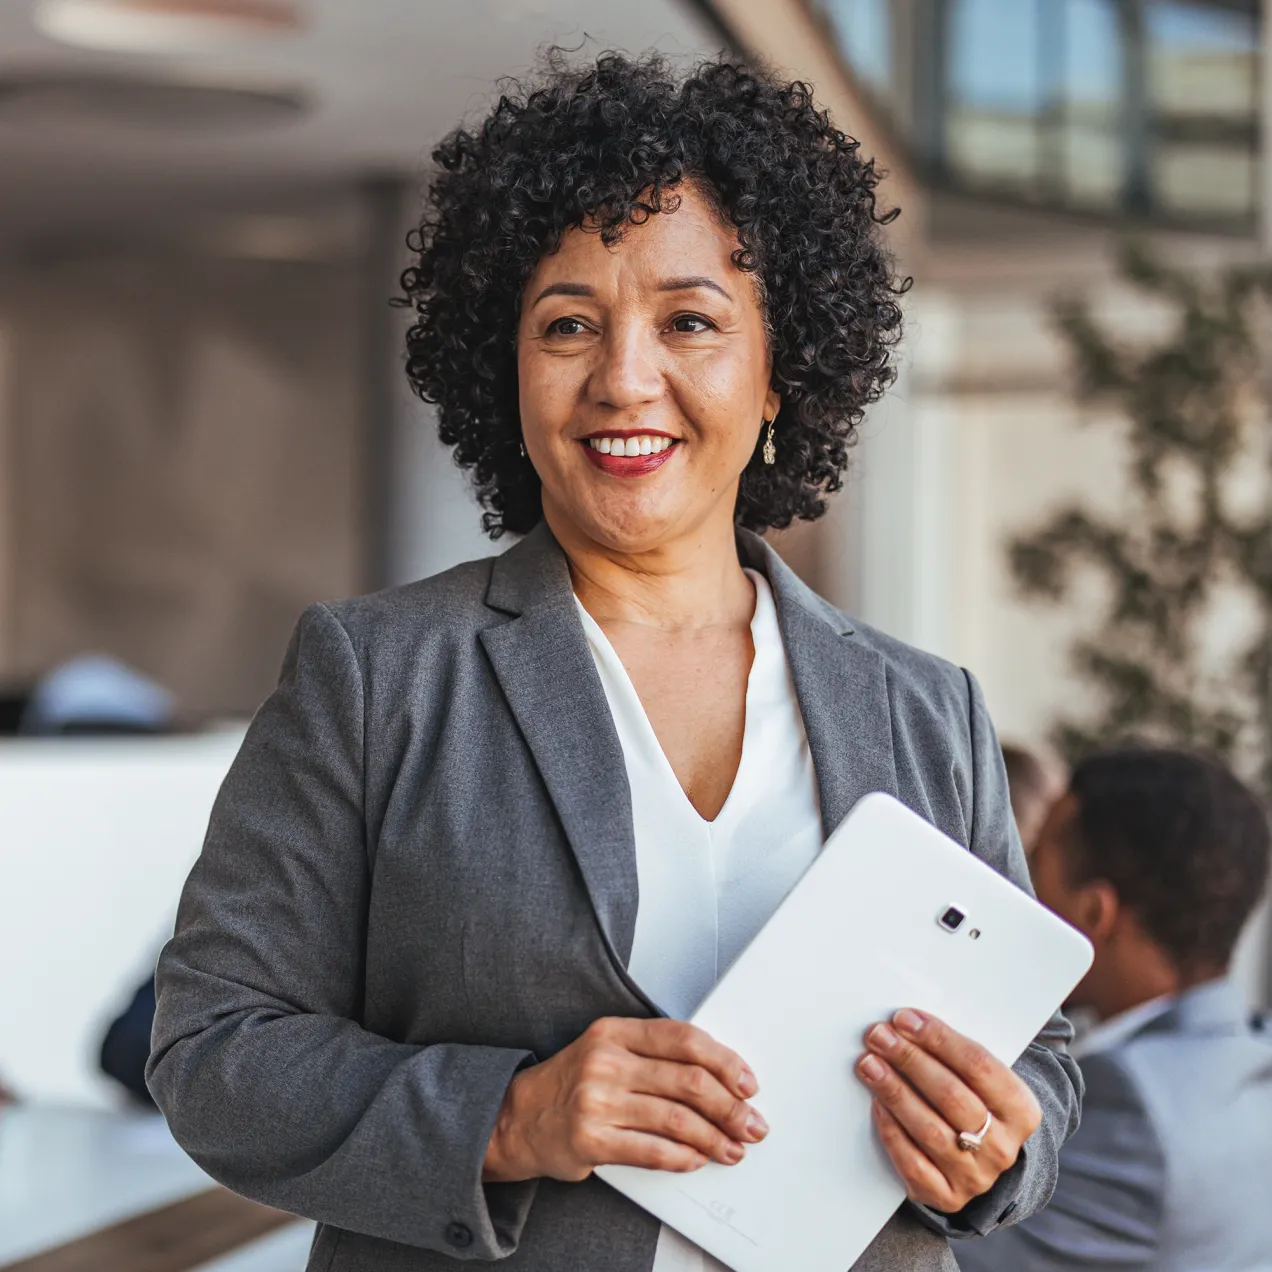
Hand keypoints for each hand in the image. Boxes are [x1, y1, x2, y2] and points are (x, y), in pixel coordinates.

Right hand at [483, 1017, 767, 1182]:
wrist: (518, 1118)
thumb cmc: (573, 1083)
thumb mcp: (607, 1050)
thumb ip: (654, 1055)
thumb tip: (719, 1076)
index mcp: (614, 1032)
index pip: (683, 1038)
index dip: (723, 1061)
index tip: (747, 1082)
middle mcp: (605, 1062)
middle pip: (687, 1080)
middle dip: (730, 1106)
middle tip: (751, 1123)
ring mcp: (596, 1101)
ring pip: (675, 1119)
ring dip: (714, 1138)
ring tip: (732, 1148)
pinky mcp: (590, 1140)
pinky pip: (650, 1150)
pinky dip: (681, 1158)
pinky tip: (696, 1159)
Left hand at [856, 1009, 1040, 1212]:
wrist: (979, 1160)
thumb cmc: (972, 1102)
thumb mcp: (980, 1079)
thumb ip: (953, 1054)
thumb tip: (907, 1023)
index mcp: (1021, 1109)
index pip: (978, 1065)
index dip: (938, 1039)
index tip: (904, 1019)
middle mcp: (1003, 1147)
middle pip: (952, 1096)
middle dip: (910, 1060)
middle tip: (879, 1036)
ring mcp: (976, 1176)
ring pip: (931, 1130)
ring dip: (895, 1091)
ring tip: (869, 1064)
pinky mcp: (947, 1196)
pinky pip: (914, 1164)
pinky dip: (892, 1131)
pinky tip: (877, 1105)